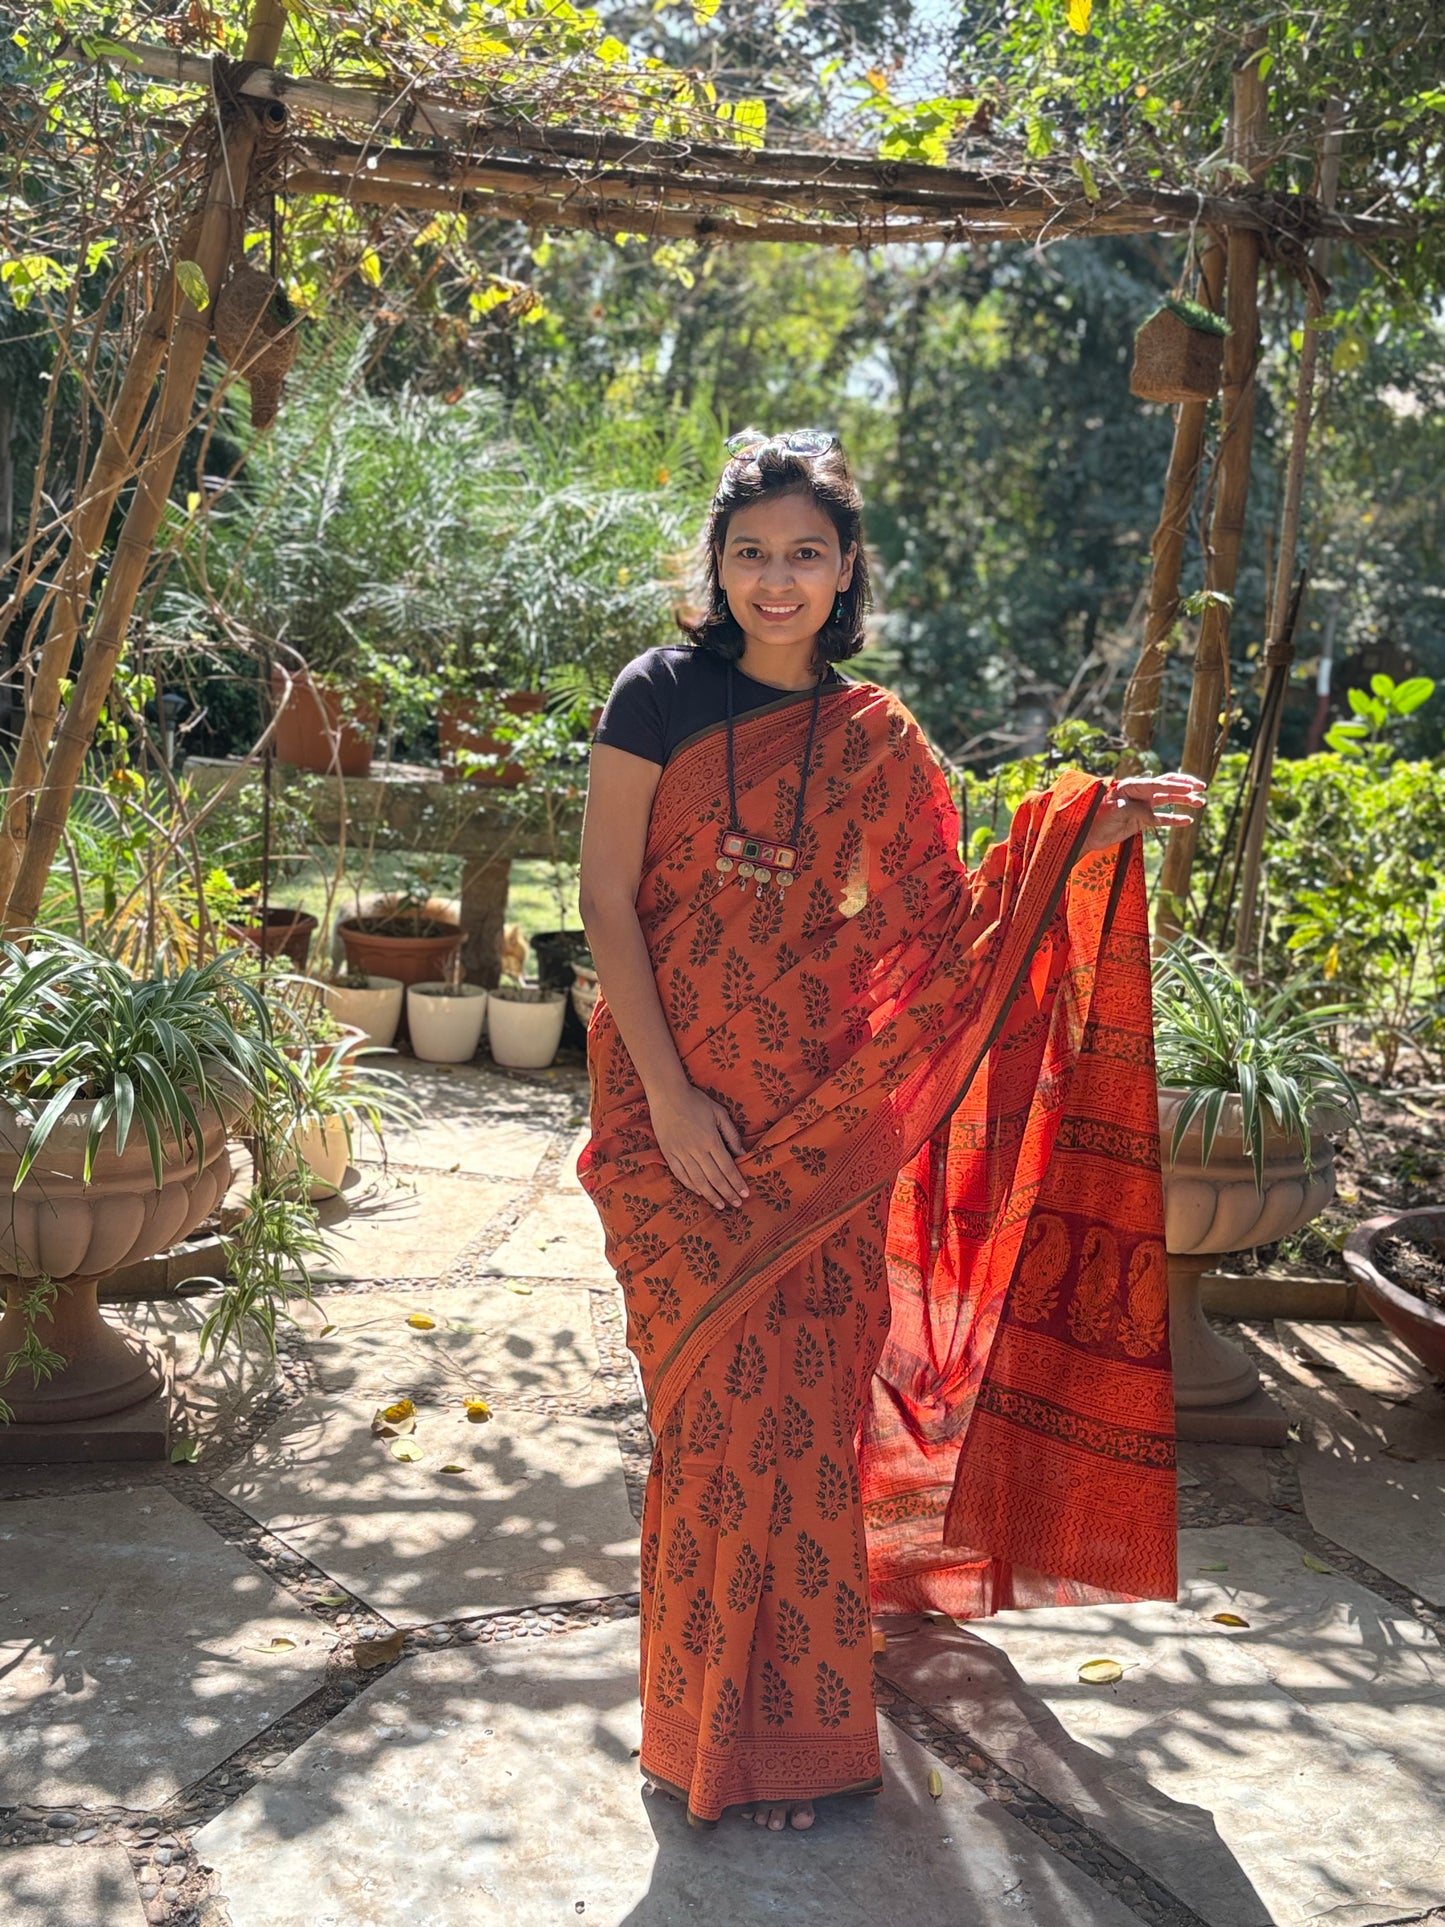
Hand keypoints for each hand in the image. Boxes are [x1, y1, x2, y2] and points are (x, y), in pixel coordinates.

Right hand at [649, 1081, 750, 1210]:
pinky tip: (699, 1193)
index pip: (727, 1168)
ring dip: (710, 1195)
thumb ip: (731, 1134)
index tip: (745, 1194)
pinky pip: (680, 1174)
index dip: (737, 1183)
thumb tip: (742, 1153)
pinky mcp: (668, 1153)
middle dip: (727, 1193)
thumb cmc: (696, 1101)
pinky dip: (690, 1186)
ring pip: (697, 1181)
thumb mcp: (719, 1113)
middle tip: (737, 1205)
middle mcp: (696, 1150)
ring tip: (720, 1205)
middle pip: (714, 1178)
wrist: (667, 1094)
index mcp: (711, 1140)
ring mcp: (680, 1153)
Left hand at [1083, 772, 1206, 852]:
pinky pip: (1161, 819)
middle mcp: (1139, 794)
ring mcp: (1141, 807)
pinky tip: (1188, 820)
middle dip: (1185, 786)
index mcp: (1131, 786)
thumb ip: (1133, 809)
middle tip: (1202, 787)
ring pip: (1167, 801)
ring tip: (1201, 803)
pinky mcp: (1141, 821)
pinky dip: (1174, 820)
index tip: (1191, 787)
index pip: (1157, 784)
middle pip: (1166, 787)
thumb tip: (1150, 813)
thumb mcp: (1114, 811)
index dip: (1175, 786)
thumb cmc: (1095, 818)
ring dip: (1184, 801)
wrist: (1085, 835)